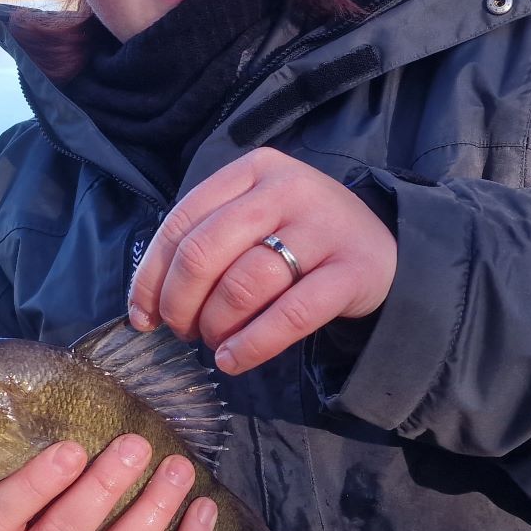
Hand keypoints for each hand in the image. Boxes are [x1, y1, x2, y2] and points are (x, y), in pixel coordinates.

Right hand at [0, 435, 217, 530]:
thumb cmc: (25, 524)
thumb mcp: (8, 502)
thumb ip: (27, 469)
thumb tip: (72, 408)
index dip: (33, 487)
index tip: (71, 449)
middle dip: (101, 492)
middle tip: (134, 446)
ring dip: (148, 515)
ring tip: (177, 471)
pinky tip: (203, 510)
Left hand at [129, 148, 396, 373]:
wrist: (387, 251)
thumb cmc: (303, 239)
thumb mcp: (256, 219)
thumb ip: (205, 243)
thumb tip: (145, 305)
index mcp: (253, 170)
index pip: (181, 221)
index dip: (152, 276)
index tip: (144, 315)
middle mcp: (287, 189)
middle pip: (204, 252)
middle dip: (179, 303)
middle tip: (183, 331)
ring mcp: (322, 228)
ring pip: (242, 285)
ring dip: (215, 326)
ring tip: (215, 343)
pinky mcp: (352, 270)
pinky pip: (290, 315)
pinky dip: (252, 344)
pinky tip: (234, 360)